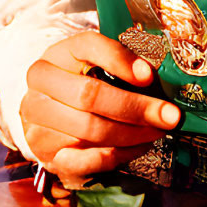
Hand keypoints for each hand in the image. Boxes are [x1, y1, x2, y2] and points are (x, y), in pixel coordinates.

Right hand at [20, 32, 181, 188]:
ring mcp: (37, 121)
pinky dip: (115, 155)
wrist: (48, 114)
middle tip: (169, 115)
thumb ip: (122, 62)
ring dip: (132, 134)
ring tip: (157, 131)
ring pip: (90, 129)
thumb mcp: (97, 62)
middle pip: (90, 95)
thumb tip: (151, 76)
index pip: (88, 47)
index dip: (120, 61)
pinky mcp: (45, 153)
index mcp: (57, 53)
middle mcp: (41, 85)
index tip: (149, 76)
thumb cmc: (82, 82)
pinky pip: (83, 160)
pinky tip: (137, 148)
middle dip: (136, 107)